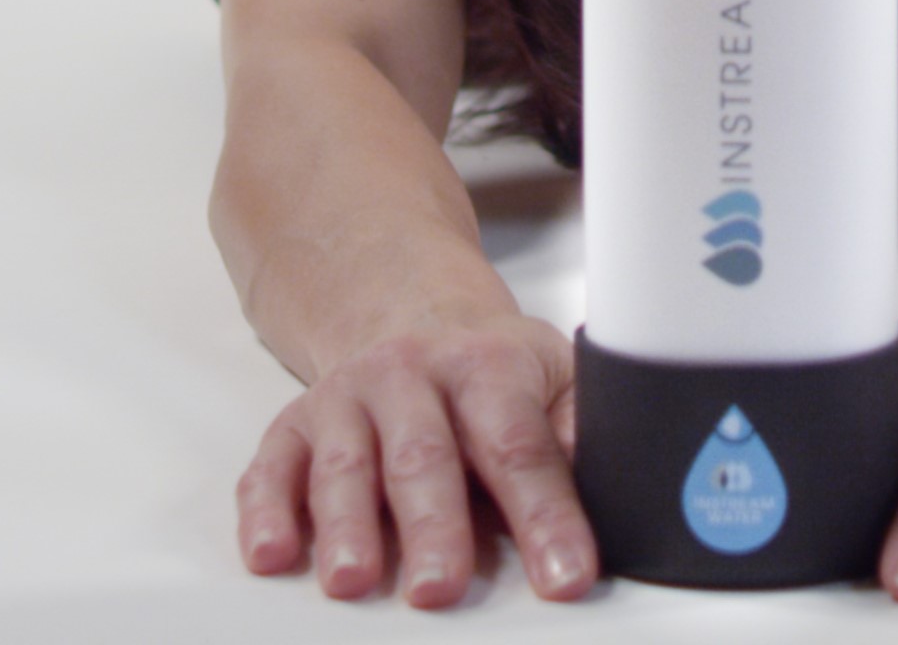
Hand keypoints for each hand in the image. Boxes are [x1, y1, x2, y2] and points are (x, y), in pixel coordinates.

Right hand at [237, 312, 593, 607]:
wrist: (408, 309)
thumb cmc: (491, 372)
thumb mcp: (553, 379)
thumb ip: (582, 432)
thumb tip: (630, 484)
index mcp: (488, 366)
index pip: (521, 445)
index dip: (546, 514)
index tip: (567, 576)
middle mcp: (411, 375)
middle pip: (425, 456)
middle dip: (434, 525)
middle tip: (442, 588)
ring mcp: (348, 398)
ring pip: (346, 463)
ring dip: (347, 523)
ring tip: (354, 580)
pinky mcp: (294, 425)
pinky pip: (272, 467)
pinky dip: (267, 510)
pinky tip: (270, 554)